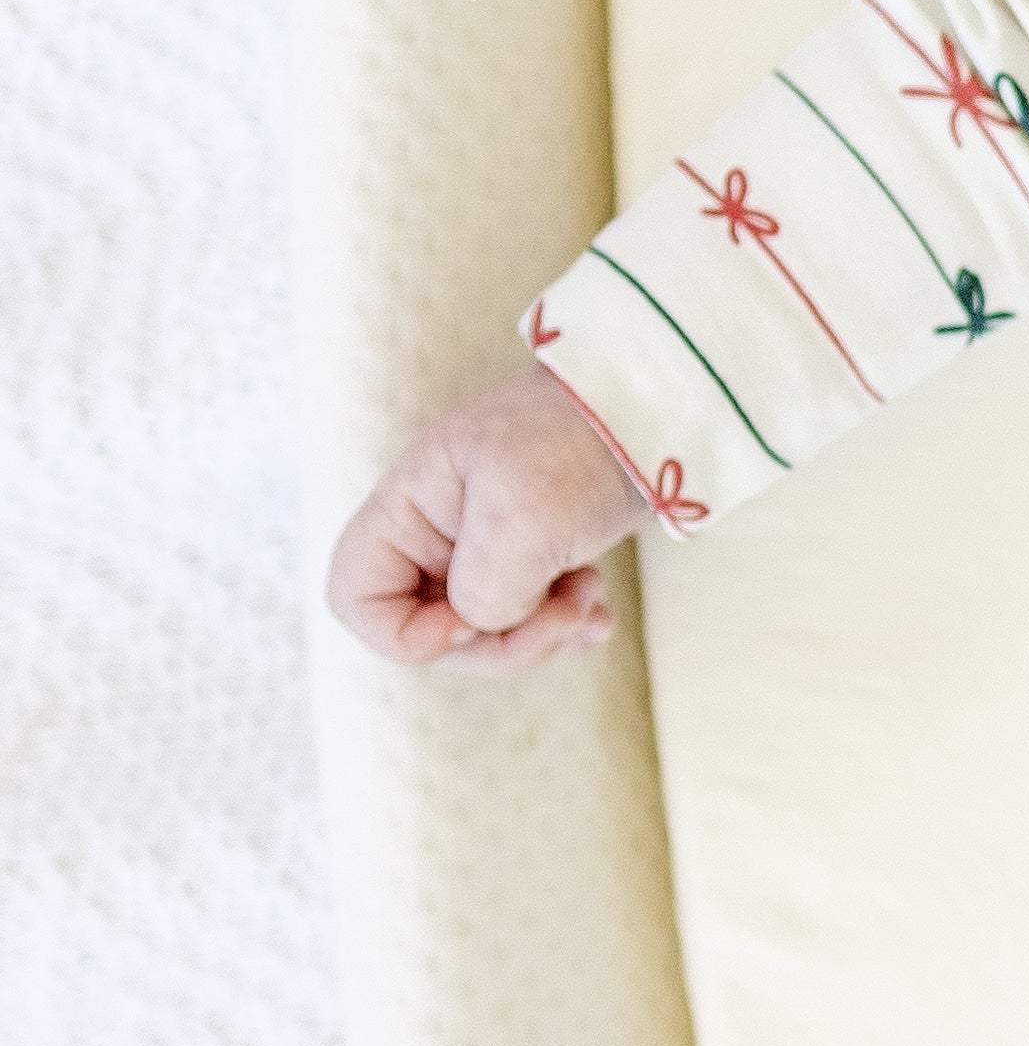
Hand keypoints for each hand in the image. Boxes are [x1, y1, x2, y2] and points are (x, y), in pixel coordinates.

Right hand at [325, 359, 648, 671]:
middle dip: (500, 641)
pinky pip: (528, 616)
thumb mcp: (523, 517)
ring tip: (590, 600)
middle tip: (564, 617)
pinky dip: (562, 625)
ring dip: (540, 634)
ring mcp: (485, 543)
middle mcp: (436, 529)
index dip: (403, 633)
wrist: (655, 403)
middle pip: (430, 627)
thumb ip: (484, 590)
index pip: (356, 595)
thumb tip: (483, 626)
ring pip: (485, 630)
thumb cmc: (580, 441)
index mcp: (410, 507)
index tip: (469, 625)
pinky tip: (600, 614)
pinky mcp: (534, 553)